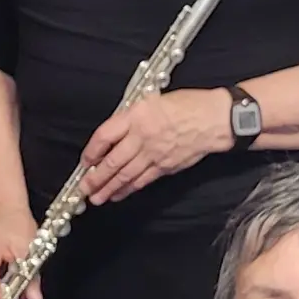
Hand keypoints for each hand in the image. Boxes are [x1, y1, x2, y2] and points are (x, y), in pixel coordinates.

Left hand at [79, 89, 231, 203]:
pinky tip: (119, 194)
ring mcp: (154, 153)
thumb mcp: (152, 100)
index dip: (92, 150)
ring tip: (97, 197)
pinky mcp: (165, 166)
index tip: (85, 160)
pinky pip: (143, 180)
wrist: (214, 119)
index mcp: (137, 116)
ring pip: (126, 175)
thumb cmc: (188, 106)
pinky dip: (129, 189)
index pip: (105, 135)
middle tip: (83, 188)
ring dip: (109, 188)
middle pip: (113, 161)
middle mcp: (143, 136)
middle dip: (96, 177)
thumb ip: (132, 118)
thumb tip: (113, 135)